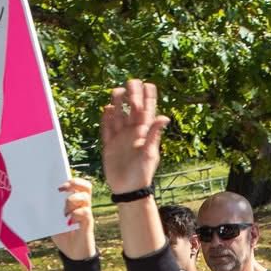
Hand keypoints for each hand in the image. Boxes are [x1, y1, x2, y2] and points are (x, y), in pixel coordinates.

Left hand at [52, 175, 96, 259]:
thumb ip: (47, 211)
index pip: (77, 184)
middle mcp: (82, 205)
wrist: (73, 253)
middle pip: (85, 186)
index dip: (70, 179)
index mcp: (74, 202)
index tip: (57, 182)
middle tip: (61, 189)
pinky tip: (68, 221)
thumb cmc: (63, 235)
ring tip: (64, 211)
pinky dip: (76, 214)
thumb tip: (32, 202)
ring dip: (72, 200)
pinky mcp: (88, 223)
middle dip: (73, 183)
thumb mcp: (51, 221)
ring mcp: (86, 213)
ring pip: (85, 197)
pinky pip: (86, 212)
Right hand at [101, 80, 169, 194]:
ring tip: (118, 90)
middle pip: (132, 109)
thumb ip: (154, 134)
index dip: (148, 98)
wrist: (128, 190)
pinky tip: (107, 108)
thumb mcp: (149, 153)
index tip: (148, 84)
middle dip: (132, 95)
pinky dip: (107, 119)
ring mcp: (120, 138)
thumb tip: (164, 117)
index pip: (147, 111)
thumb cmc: (142, 173)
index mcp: (144, 133)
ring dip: (118, 103)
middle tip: (132, 80)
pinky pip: (107, 128)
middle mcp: (132, 133)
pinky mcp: (109, 145)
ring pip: (118, 116)